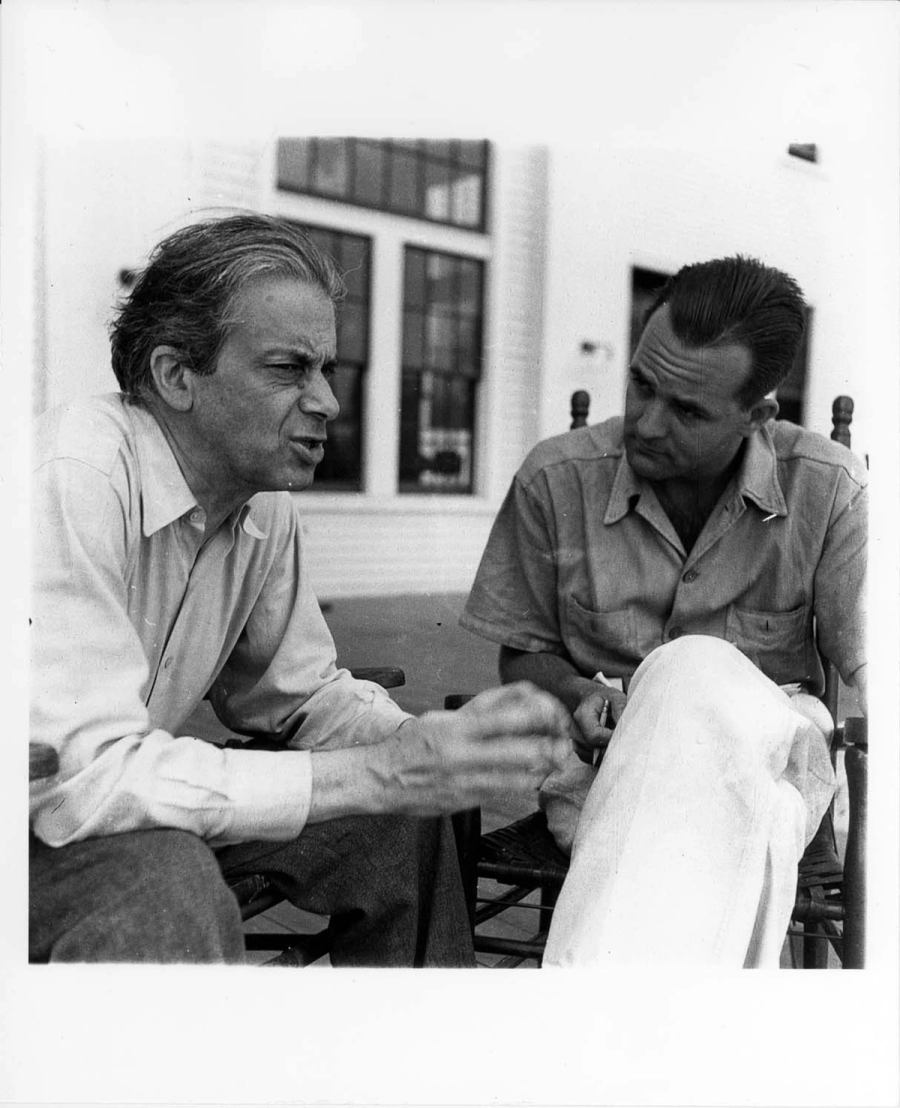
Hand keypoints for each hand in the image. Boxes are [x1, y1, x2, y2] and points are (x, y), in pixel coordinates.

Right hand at [371, 682, 574, 815]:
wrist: (382, 778)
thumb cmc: (414, 744)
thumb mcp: (443, 718)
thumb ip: (479, 711)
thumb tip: (517, 697)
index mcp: (458, 726)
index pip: (509, 716)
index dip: (540, 715)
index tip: (553, 715)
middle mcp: (464, 753)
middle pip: (522, 750)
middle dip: (550, 748)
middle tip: (563, 745)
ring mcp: (466, 780)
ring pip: (518, 777)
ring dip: (541, 769)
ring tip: (551, 762)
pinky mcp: (466, 801)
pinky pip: (504, 794)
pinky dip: (523, 786)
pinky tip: (531, 779)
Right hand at [572, 683, 627, 764]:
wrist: (591, 699)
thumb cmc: (605, 699)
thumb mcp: (616, 697)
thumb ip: (620, 710)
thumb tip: (622, 729)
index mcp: (582, 715)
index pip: (595, 736)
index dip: (611, 739)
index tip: (622, 734)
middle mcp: (574, 729)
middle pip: (594, 749)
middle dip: (610, 746)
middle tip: (621, 737)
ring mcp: (574, 740)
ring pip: (593, 757)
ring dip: (606, 751)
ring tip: (612, 737)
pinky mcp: (578, 748)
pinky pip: (591, 760)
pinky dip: (601, 755)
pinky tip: (607, 743)